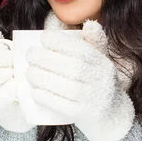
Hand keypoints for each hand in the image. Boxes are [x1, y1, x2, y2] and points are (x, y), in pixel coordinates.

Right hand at [0, 16, 34, 132]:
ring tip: (15, 76)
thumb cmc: (4, 70)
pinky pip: (9, 91)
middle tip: (14, 66)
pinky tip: (17, 89)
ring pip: (3, 74)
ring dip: (14, 74)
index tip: (7, 54)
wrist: (12, 102)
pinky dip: (17, 88)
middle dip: (10, 61)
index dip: (4, 49)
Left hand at [25, 19, 134, 140]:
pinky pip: (61, 105)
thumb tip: (89, 23)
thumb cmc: (99, 83)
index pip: (82, 50)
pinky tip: (34, 91)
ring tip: (29, 72)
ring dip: (42, 77)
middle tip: (30, 54)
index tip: (43, 38)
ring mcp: (93, 99)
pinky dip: (46, 97)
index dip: (61, 42)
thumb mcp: (101, 62)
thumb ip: (94, 43)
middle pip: (71, 67)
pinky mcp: (83, 115)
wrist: (112, 117)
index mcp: (103, 64)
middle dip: (46, 58)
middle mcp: (101, 81)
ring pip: (64, 86)